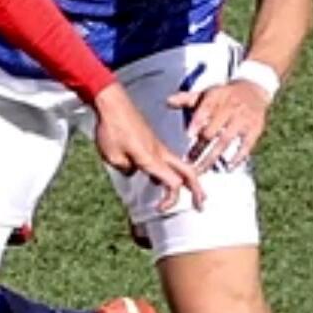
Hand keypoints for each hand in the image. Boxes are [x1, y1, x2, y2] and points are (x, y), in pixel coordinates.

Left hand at [91, 84, 205, 212]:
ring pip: (181, 165)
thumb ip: (125, 169)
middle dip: (197, 190)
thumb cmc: (112, 127)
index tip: (160, 208)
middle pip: (188, 173)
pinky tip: (164, 178)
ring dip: (188, 181)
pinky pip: (169, 159)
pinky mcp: (153, 141)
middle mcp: (160, 152)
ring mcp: (158, 146)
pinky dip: (174, 171)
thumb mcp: (112, 156)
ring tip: (193, 193)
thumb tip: (133, 171)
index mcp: (152, 158)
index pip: (172, 183)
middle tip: (201, 205)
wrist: (112, 104)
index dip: (170, 199)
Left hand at [167, 78, 271, 170]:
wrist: (254, 90)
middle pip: (213, 129)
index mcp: (216, 97)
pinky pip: (246, 145)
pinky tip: (228, 167)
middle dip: (200, 146)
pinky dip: (238, 157)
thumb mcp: (207, 93)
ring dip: (213, 156)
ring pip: (226, 140)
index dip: (197, 121)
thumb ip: (187, 99)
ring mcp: (243, 119)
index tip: (188, 134)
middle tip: (188, 162)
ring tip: (202, 168)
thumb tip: (167, 101)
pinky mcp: (255, 129)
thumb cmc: (223, 96)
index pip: (206, 109)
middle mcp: (230, 108)